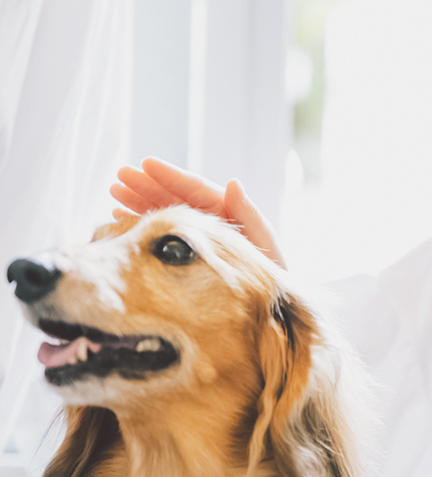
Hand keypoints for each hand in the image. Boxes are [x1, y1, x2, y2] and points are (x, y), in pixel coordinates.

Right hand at [110, 158, 286, 268]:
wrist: (268, 312)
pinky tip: (121, 218)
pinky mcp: (186, 258)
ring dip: (139, 202)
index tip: (146, 164)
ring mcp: (196, 239)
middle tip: (121, 175)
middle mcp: (209, 222)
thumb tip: (233, 182)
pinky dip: (141, 225)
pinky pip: (160, 236)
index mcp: (228, 214)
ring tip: (115, 192)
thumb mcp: (265, 245)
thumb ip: (250, 215)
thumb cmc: (271, 279)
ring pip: (164, 213)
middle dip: (147, 185)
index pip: (195, 189)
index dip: (170, 176)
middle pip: (174, 197)